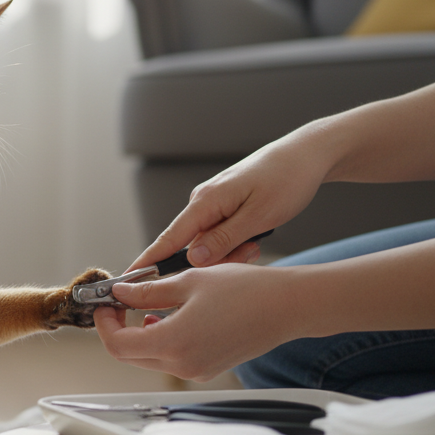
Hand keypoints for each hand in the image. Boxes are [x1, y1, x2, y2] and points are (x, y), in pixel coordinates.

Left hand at [93, 263, 311, 380]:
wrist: (288, 306)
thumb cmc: (246, 291)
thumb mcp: (188, 282)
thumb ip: (147, 292)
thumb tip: (121, 294)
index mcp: (173, 343)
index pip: (118, 345)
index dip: (104, 324)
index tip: (105, 305)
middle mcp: (183, 364)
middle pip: (130, 355)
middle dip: (118, 328)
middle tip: (120, 302)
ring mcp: (196, 370)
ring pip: (149, 358)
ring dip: (139, 334)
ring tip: (145, 305)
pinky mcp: (207, 368)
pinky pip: (171, 358)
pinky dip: (161, 339)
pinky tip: (169, 317)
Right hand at [128, 135, 331, 271]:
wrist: (307, 154)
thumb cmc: (288, 180)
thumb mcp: (259, 216)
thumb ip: (224, 239)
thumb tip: (192, 259)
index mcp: (206, 201)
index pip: (168, 239)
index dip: (148, 262)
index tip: (127, 281)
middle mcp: (202, 201)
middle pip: (191, 246)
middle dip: (215, 261)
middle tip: (251, 252)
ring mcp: (212, 203)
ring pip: (208, 243)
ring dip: (231, 251)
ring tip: (259, 241)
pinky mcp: (224, 205)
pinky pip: (219, 233)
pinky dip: (235, 242)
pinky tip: (256, 236)